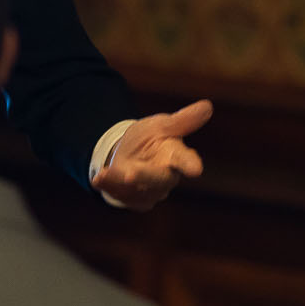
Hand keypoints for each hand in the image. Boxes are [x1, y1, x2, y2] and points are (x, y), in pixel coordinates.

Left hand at [91, 100, 211, 210]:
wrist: (129, 153)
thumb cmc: (152, 138)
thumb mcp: (162, 125)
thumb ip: (182, 120)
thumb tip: (207, 106)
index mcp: (176, 155)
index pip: (186, 160)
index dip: (190, 164)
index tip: (196, 169)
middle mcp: (166, 177)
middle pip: (159, 179)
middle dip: (145, 177)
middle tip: (130, 173)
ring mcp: (150, 191)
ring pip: (136, 190)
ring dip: (119, 182)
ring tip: (105, 173)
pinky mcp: (134, 199)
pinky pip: (119, 194)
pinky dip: (107, 185)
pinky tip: (97, 178)